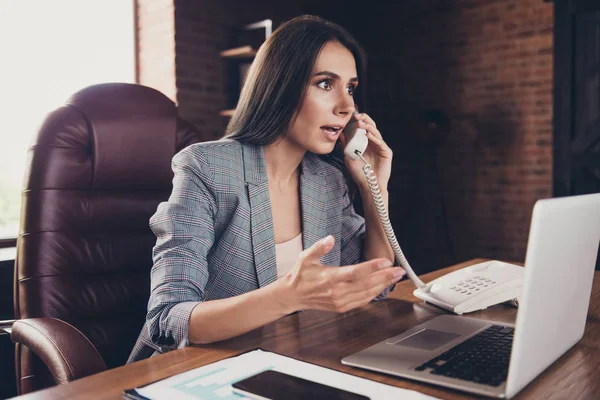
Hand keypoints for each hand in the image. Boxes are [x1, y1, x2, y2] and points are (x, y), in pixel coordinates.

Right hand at [279, 235, 404, 312]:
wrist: (292, 296)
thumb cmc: (300, 275)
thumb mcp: (305, 257)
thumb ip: (319, 247)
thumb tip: (329, 238)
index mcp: (329, 278)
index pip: (355, 273)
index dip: (372, 267)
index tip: (385, 262)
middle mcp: (337, 291)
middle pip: (366, 284)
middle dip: (385, 277)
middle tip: (399, 270)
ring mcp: (340, 301)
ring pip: (367, 294)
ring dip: (383, 286)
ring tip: (395, 277)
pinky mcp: (341, 307)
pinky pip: (362, 301)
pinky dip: (374, 294)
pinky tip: (382, 287)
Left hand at [339, 113, 392, 191]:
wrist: (368, 185)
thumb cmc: (359, 173)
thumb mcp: (349, 157)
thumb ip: (346, 146)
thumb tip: (341, 134)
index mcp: (366, 143)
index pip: (364, 128)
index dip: (360, 121)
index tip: (352, 116)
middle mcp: (374, 143)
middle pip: (371, 127)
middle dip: (364, 120)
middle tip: (356, 116)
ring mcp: (381, 147)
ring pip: (376, 133)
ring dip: (368, 127)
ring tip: (360, 123)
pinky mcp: (387, 152)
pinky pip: (380, 142)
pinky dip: (374, 138)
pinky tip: (368, 135)